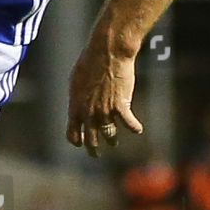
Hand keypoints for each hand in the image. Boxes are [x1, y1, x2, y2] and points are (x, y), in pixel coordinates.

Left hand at [67, 34, 143, 157]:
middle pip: (90, 140)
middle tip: (95, 154)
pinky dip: (134, 127)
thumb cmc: (90, 62)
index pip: (72, 133)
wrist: (107, 54)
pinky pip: (129, 124)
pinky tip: (137, 129)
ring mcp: (105, 111)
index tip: (81, 143)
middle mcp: (89, 113)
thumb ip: (78, 97)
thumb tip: (78, 104)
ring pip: (109, 134)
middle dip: (93, 149)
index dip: (77, 140)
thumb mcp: (76, 80)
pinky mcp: (121, 106)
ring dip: (112, 139)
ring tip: (114, 142)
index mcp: (75, 107)